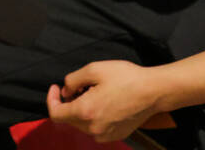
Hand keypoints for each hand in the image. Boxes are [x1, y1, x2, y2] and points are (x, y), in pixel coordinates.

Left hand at [46, 60, 160, 142]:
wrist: (153, 91)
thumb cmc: (126, 78)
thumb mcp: (94, 69)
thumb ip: (72, 80)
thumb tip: (66, 90)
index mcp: (85, 112)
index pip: (55, 114)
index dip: (51, 100)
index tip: (56, 88)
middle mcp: (93, 128)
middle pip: (69, 119)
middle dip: (70, 102)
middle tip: (82, 85)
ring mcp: (104, 135)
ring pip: (82, 123)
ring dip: (83, 108)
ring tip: (97, 92)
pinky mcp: (114, 136)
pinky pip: (96, 127)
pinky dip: (94, 116)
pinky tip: (106, 102)